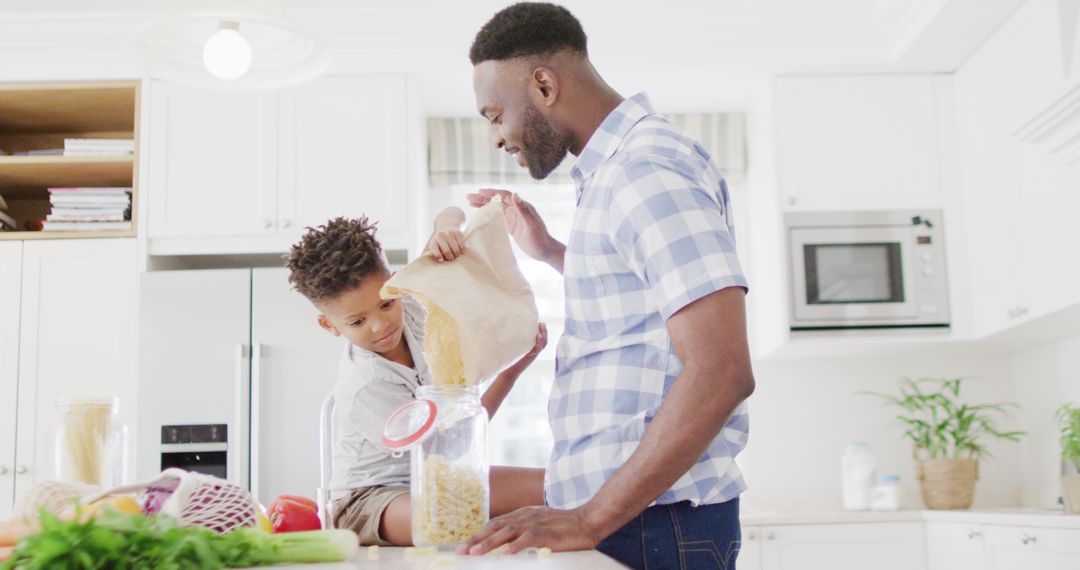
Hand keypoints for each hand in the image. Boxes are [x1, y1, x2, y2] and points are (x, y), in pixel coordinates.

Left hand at [427, 228, 465, 261]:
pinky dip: (462, 250)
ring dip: (457, 254)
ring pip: (456, 250)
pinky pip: (462, 246)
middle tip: (451, 258)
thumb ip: (437, 254)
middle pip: (447, 251)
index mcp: (433, 241)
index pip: (434, 249)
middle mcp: (440, 236)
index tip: (441, 260)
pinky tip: (460, 250)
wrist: (446, 227)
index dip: (438, 256)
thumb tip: (441, 260)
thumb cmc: (440, 242)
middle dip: (450, 258)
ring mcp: (449, 233)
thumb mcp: (436, 247)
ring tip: (456, 254)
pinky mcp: (457, 233)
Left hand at [457, 505, 601, 555]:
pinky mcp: (546, 533)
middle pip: (495, 527)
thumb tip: (505, 544)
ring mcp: (534, 523)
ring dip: (489, 543)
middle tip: (461, 551)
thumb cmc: (564, 526)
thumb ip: (522, 532)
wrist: (587, 521)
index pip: (494, 524)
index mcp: (521, 515)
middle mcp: (524, 517)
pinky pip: (527, 539)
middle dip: (476, 539)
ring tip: (475, 554)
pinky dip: (514, 547)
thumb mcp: (538, 525)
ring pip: (506, 532)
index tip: (463, 546)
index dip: (478, 535)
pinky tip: (504, 555)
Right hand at [467, 189, 557, 263]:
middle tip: (469, 196)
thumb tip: (515, 194)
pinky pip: (498, 218)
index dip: (492, 193)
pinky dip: (489, 215)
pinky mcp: (512, 226)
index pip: (505, 196)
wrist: (545, 251)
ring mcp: (514, 218)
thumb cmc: (540, 239)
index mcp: (522, 206)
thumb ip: (523, 209)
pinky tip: (481, 215)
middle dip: (483, 198)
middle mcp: (517, 210)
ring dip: (484, 205)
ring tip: (471, 203)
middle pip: (498, 201)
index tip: (480, 192)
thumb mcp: (531, 224)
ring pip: (496, 208)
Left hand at [504, 323, 547, 375]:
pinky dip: (539, 342)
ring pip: (543, 344)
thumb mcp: (515, 348)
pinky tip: (538, 335)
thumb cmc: (510, 360)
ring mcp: (533, 355)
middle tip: (542, 322)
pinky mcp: (530, 357)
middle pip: (544, 340)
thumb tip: (511, 328)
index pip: (541, 339)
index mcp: (532, 349)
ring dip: (544, 334)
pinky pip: (538, 349)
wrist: (509, 372)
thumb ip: (517, 341)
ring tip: (541, 325)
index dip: (543, 331)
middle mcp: (534, 352)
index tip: (540, 322)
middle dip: (545, 331)